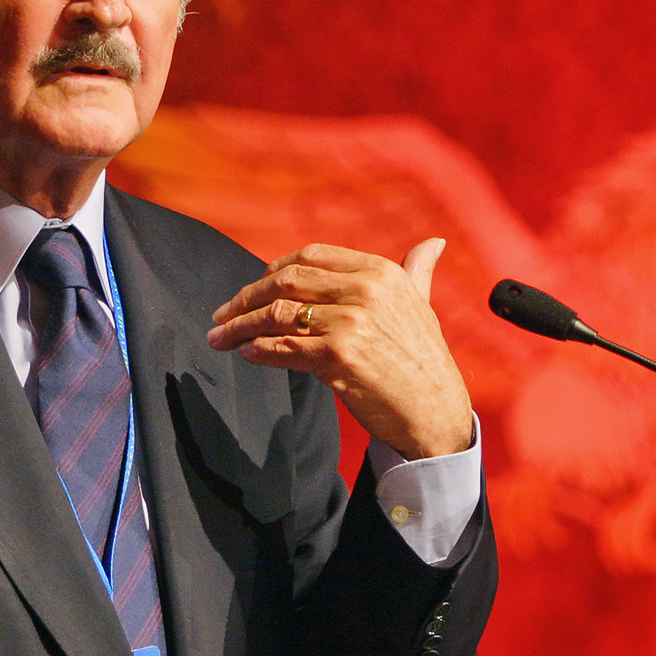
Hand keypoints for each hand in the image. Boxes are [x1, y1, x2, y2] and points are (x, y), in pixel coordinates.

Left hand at [206, 238, 472, 459]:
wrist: (435, 412)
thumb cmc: (425, 361)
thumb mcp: (422, 305)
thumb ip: (417, 270)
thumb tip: (434, 243)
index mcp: (381, 271)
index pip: (310, 257)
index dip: (273, 270)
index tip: (253, 287)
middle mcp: (366, 290)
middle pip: (287, 282)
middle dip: (246, 297)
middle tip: (222, 314)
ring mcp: (351, 322)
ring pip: (278, 315)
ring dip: (240, 326)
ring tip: (220, 337)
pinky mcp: (338, 356)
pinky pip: (283, 347)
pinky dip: (257, 350)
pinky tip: (245, 353)